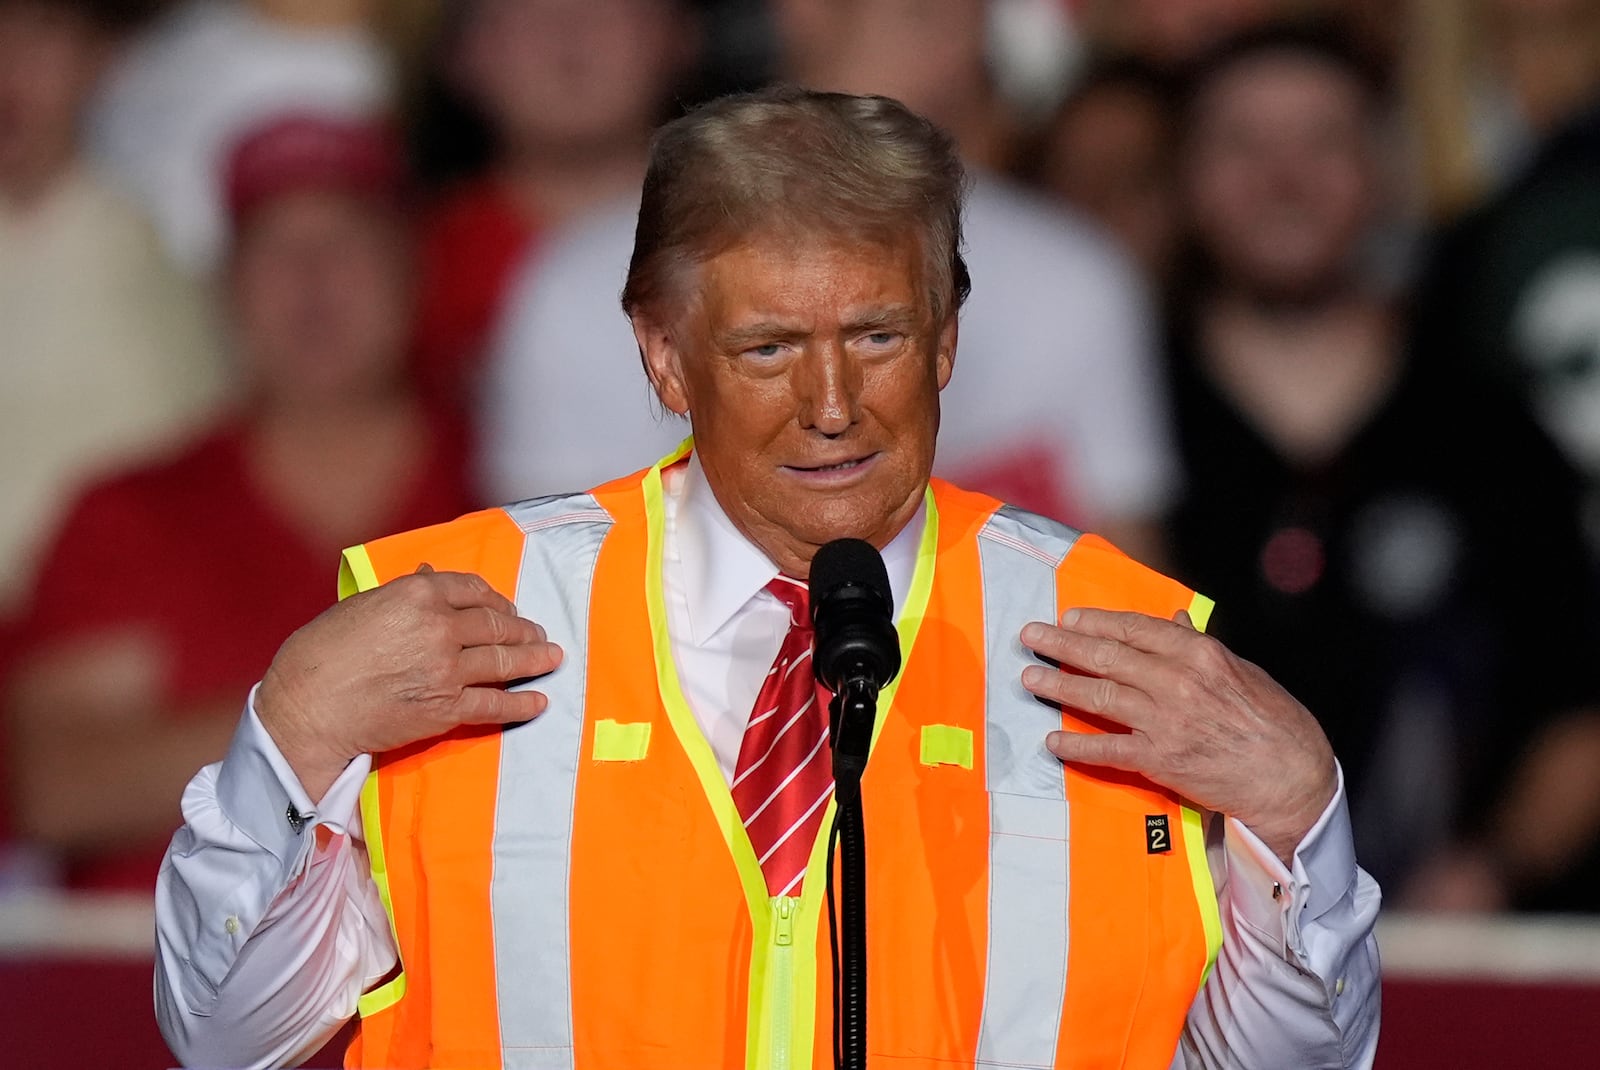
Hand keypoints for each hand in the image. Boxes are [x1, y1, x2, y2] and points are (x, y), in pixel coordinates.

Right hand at [257, 568, 562, 799]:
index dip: (496, 600)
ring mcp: (447, 668)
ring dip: (534, 660)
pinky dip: (522, 704)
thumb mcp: (362, 606)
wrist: (307, 707)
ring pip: (503, 661)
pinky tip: (539, 702)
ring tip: (551, 658)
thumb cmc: (322, 653)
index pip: (474, 590)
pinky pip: (496, 704)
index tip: (508, 608)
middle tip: (540, 635)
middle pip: (496, 625)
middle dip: (523, 630)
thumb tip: (428, 573)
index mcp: (417, 593)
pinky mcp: (448, 708)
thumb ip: (403, 591)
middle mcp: (439, 626)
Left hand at [1019, 608, 1335, 865]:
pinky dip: (1077, 746)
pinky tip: (1052, 740)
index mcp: (1199, 654)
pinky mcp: (1160, 760)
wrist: (1291, 778)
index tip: (1069, 618)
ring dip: (1059, 686)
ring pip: (1100, 696)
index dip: (1097, 622)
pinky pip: (1108, 750)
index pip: (1135, 629)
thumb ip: (1201, 646)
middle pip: (1108, 657)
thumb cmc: (1272, 722)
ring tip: (1030, 678)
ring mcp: (1165, 721)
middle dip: (1063, 644)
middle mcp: (1177, 682)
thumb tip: (1175, 620)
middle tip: (1031, 636)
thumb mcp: (1241, 671)